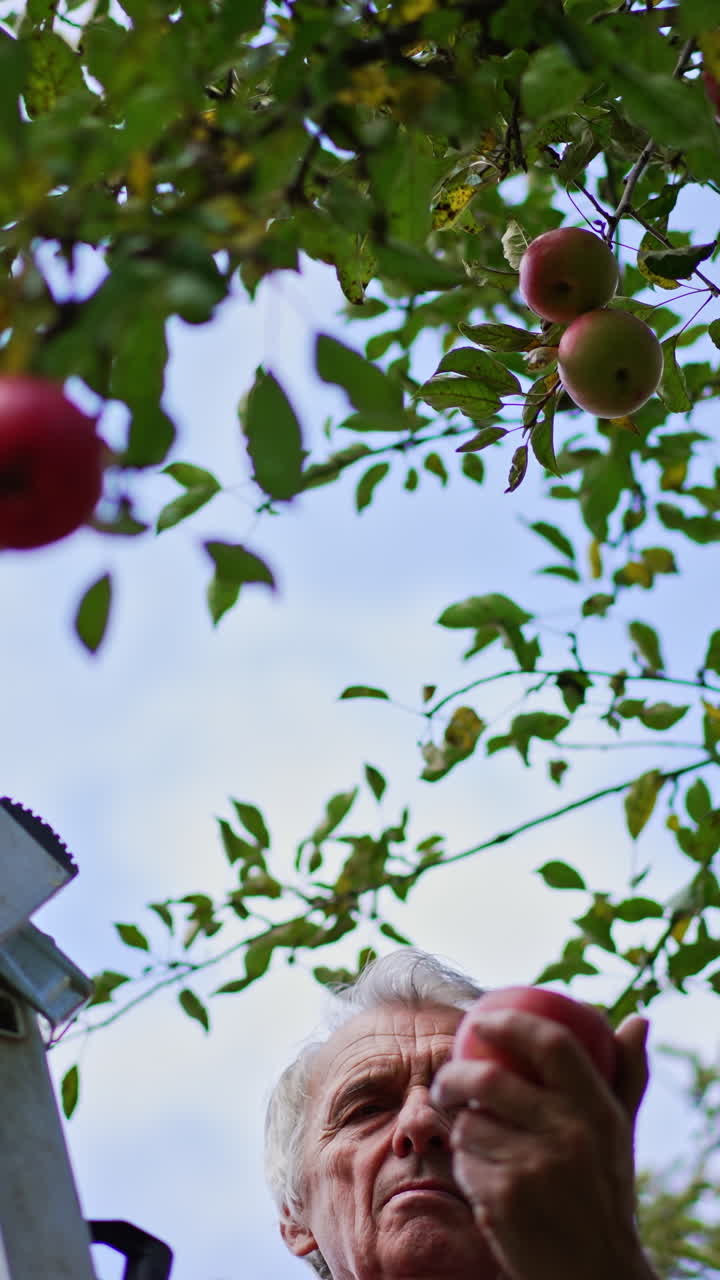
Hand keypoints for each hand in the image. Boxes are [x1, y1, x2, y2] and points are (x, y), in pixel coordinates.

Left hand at [430, 1008, 657, 1279]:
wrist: (597, 1273)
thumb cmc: (603, 1192)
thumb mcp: (620, 1134)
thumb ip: (626, 1076)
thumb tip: (637, 1020)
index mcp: (597, 1111)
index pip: (552, 1045)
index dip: (511, 1022)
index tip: (481, 1018)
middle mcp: (568, 1134)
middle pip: (488, 1078)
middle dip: (454, 1074)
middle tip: (447, 1079)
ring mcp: (534, 1167)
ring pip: (469, 1122)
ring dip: (464, 1128)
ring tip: (480, 1141)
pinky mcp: (503, 1198)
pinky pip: (464, 1161)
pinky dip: (466, 1164)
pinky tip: (484, 1176)